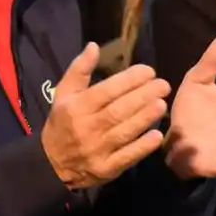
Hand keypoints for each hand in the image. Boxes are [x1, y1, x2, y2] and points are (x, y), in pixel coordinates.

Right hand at [41, 43, 170, 190]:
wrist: (52, 163)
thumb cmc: (62, 123)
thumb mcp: (63, 95)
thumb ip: (79, 70)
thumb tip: (94, 46)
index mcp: (75, 107)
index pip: (105, 91)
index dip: (128, 80)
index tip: (148, 71)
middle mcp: (86, 127)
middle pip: (118, 110)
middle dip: (142, 96)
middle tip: (163, 85)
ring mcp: (97, 149)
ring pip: (124, 131)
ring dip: (145, 117)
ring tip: (162, 104)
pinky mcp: (106, 168)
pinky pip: (127, 156)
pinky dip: (142, 146)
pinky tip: (157, 135)